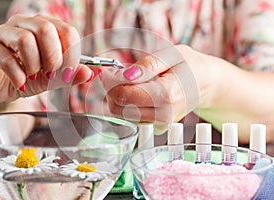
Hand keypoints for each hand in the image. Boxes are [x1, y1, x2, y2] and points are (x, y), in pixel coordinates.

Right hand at [0, 14, 92, 102]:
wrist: (1, 87)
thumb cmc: (27, 77)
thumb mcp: (53, 79)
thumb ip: (71, 75)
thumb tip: (91, 73)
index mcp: (45, 27)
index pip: (66, 31)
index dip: (71, 54)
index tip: (68, 73)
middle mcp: (25, 24)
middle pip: (46, 29)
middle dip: (53, 58)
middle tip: (50, 74)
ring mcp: (4, 33)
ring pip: (25, 40)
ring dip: (34, 66)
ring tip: (32, 76)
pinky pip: (7, 59)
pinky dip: (18, 76)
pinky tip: (21, 82)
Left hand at [101, 45, 220, 127]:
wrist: (206, 83)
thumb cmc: (190, 66)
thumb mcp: (171, 54)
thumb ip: (147, 65)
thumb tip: (123, 76)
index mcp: (166, 96)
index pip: (124, 94)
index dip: (110, 81)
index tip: (107, 69)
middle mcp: (163, 115)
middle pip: (118, 108)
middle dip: (111, 89)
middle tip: (116, 73)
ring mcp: (159, 123)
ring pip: (121, 114)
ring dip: (118, 95)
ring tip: (130, 80)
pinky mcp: (156, 126)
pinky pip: (130, 116)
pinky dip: (126, 102)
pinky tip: (137, 90)